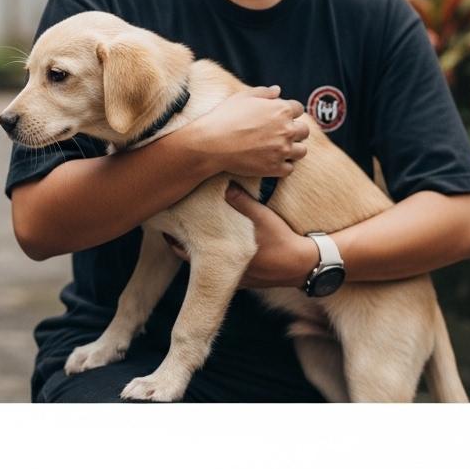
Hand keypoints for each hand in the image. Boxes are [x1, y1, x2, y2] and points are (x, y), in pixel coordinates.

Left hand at [166, 183, 318, 288]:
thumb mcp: (262, 216)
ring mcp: (236, 279)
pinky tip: (218, 251)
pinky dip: (217, 262)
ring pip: (209, 268)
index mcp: (225, 256)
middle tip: (171, 234)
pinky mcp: (247, 282)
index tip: (165, 230)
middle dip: (183, 247)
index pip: (187, 252)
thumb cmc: (282, 239)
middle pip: (194, 261)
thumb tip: (225, 186)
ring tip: (190, 240)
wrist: (305, 265)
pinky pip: (225, 272)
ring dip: (201, 255)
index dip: (174, 241)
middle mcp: (227, 272)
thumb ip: (242, 201)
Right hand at [185, 85, 308, 177]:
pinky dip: (283, 166)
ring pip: (301, 151)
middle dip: (295, 131)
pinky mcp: (275, 168)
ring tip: (278, 149)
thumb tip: (277, 90)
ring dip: (292, 149)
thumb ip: (263, 92)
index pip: (298, 109)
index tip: (280, 117)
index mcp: (281, 110)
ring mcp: (282, 150)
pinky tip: (271, 162)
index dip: (289, 112)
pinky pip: (289, 169)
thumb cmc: (225, 117)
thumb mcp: (243, 97)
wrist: (211, 144)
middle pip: (304, 131)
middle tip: (280, 134)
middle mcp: (287, 130)